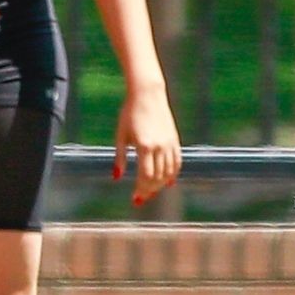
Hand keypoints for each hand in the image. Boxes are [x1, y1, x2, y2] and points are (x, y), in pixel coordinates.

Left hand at [114, 82, 181, 204]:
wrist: (147, 95)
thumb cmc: (129, 114)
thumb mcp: (120, 136)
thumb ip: (120, 158)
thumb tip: (116, 178)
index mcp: (144, 146)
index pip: (146, 176)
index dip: (141, 189)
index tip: (135, 198)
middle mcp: (159, 146)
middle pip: (158, 177)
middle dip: (150, 190)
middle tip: (141, 199)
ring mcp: (169, 143)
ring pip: (169, 172)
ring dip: (161, 185)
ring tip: (151, 191)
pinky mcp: (175, 139)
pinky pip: (177, 161)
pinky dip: (173, 174)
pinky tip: (168, 183)